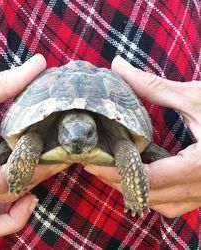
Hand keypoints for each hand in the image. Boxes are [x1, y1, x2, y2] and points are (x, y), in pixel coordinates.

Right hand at [0, 54, 67, 241]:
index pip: (4, 179)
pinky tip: (10, 199)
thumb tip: (38, 63)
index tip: (54, 156)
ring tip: (32, 193)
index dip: (34, 170)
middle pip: (3, 196)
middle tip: (53, 162)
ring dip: (13, 215)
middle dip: (34, 181)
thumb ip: (3, 83)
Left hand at [85, 56, 200, 217]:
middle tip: (96, 165)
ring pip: (163, 205)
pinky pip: (176, 202)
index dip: (117, 173)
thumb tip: (117, 66)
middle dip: (120, 183)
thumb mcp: (194, 96)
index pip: (149, 179)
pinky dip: (154, 194)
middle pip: (151, 196)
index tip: (91, 163)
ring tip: (114, 171)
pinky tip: (142, 178)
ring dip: (136, 192)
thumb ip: (152, 86)